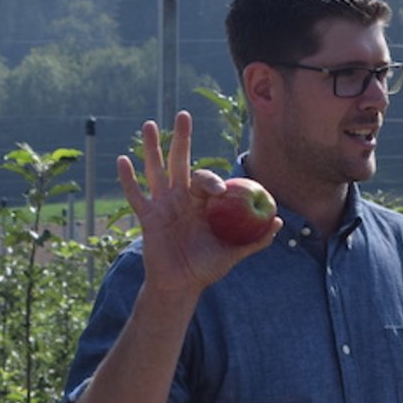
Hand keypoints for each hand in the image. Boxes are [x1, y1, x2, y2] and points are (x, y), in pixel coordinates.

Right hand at [118, 110, 279, 295]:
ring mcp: (163, 205)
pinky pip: (136, 196)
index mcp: (202, 203)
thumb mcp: (234, 254)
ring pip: (156, 171)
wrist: (181, 286)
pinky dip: (128, 179)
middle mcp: (182, 198)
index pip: (206, 181)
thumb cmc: (207, 268)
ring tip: (148, 125)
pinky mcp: (147, 217)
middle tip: (183, 115)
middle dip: (181, 139)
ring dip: (152, 148)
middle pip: (180, 162)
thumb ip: (256, 240)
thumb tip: (280, 221)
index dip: (211, 181)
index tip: (219, 191)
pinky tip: (122, 160)